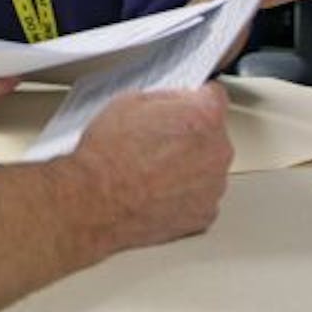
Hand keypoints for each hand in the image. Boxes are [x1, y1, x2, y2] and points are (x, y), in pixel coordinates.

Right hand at [69, 83, 231, 255]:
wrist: (95, 202)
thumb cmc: (107, 157)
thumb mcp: (129, 102)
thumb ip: (165, 98)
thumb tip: (174, 103)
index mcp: (203, 118)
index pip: (215, 96)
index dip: (195, 98)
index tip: (186, 104)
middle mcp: (216, 152)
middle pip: (213, 134)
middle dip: (191, 134)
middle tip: (158, 140)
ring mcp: (213, 186)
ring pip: (207, 167)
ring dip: (189, 165)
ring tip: (152, 169)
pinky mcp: (204, 215)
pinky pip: (201, 196)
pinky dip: (185, 194)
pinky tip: (157, 190)